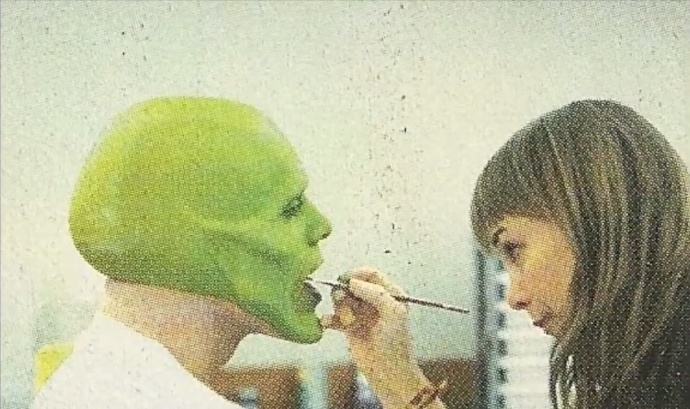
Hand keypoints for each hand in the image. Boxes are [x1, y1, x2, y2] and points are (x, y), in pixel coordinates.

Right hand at [321, 267, 432, 406]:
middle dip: (345, 291)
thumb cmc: (396, 344)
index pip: (371, 274)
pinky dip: (329, 318)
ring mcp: (362, 314)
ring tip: (342, 317)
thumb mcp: (393, 313)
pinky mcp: (350, 327)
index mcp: (390, 294)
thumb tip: (353, 282)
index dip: (357, 274)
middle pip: (353, 285)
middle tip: (341, 299)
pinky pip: (336, 317)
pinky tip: (327, 322)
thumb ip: (375, 293)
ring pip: (343, 300)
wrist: (389, 372)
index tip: (345, 280)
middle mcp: (375, 302)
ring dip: (338, 306)